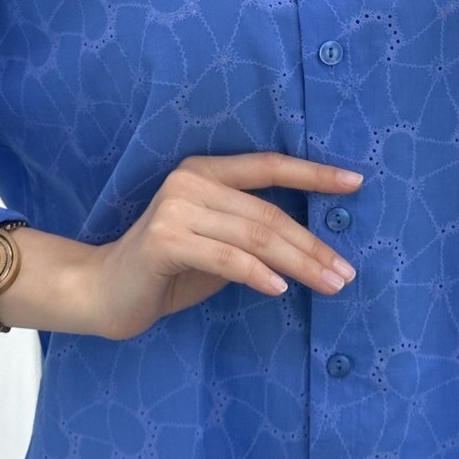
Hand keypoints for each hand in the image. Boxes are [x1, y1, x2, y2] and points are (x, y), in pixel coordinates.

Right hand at [87, 152, 363, 339]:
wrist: (103, 292)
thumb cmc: (167, 271)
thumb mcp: (218, 245)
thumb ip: (252, 234)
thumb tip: (313, 245)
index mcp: (204, 171)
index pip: (268, 166)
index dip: (314, 172)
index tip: (355, 182)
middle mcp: (190, 182)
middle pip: (268, 212)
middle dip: (313, 244)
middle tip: (347, 271)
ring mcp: (176, 210)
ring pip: (255, 235)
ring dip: (299, 263)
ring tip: (331, 284)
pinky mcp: (165, 241)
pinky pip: (226, 258)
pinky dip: (259, 274)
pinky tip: (281, 290)